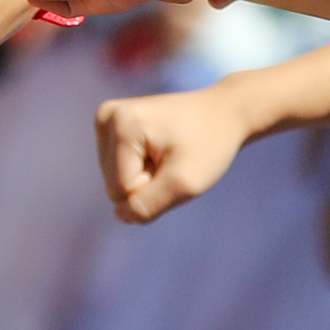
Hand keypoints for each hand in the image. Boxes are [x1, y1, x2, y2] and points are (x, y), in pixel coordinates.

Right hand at [96, 88, 246, 223]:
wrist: (223, 114)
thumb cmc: (209, 145)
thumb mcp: (184, 183)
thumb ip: (145, 207)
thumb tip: (119, 215)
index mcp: (121, 125)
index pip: (120, 191)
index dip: (153, 188)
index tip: (175, 161)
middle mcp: (107, 118)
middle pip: (114, 186)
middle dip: (147, 182)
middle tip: (173, 159)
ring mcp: (106, 121)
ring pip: (115, 180)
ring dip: (146, 177)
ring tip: (168, 154)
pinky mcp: (111, 127)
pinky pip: (117, 170)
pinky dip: (142, 169)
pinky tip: (159, 151)